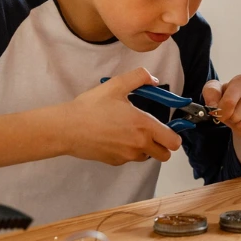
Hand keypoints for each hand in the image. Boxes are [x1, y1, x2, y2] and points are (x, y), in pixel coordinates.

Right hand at [35, 67, 181, 165]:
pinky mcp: (115, 162)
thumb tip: (153, 79)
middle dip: (163, 144)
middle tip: (152, 130)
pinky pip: (129, 158)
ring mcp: (126, 156)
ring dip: (145, 147)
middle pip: (165, 154)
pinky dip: (128, 151)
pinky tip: (115, 137)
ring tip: (129, 131)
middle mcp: (138, 144)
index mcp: (143, 126)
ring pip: (147, 157)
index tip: (168, 126)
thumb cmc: (90, 107)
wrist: (66, 128)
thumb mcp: (116, 85)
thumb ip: (140, 78)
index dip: (174, 134)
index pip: (173, 141)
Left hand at [203, 74, 240, 169]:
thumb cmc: (229, 98)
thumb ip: (211, 93)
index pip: (229, 102)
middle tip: (233, 114)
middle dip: (231, 120)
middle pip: (236, 117)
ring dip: (239, 127)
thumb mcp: (215, 92)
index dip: (221, 113)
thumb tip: (214, 106)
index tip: (220, 113)